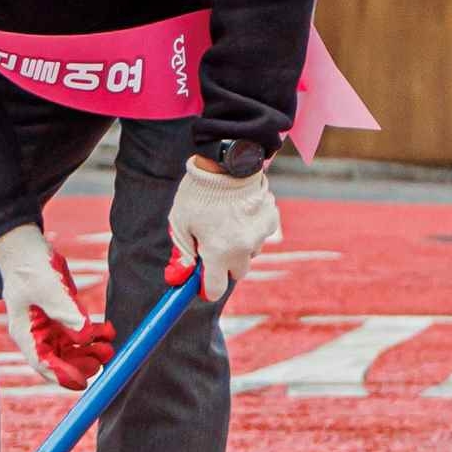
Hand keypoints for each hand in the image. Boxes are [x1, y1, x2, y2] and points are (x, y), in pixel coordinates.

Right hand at [0, 226, 112, 389]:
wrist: (26, 248)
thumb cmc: (31, 268)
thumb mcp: (49, 290)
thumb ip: (66, 314)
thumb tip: (84, 337)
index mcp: (26, 333)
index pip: (43, 363)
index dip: (63, 375)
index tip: (83, 382)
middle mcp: (37, 334)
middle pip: (60, 360)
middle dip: (82, 363)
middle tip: (105, 358)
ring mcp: (50, 326)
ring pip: (72, 348)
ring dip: (91, 350)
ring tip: (110, 346)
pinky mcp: (61, 316)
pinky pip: (79, 332)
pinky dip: (94, 333)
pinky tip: (108, 331)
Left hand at [165, 155, 278, 299]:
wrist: (228, 163)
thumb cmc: (198, 193)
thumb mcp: (180, 223)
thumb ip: (182, 253)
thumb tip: (180, 278)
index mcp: (218, 252)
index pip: (215, 289)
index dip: (206, 287)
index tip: (201, 281)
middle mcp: (242, 248)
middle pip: (236, 273)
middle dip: (225, 265)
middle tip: (213, 246)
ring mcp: (260, 235)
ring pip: (250, 253)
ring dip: (240, 246)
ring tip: (227, 222)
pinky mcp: (272, 221)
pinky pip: (261, 235)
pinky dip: (252, 229)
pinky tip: (241, 212)